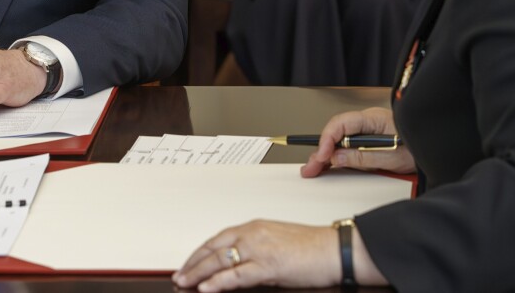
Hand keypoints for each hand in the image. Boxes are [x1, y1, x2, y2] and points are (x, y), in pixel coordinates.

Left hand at [174, 221, 340, 290]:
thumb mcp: (277, 243)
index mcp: (254, 227)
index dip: (200, 253)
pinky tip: (206, 287)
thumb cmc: (313, 248)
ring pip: (220, 260)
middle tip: (179, 275)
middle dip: (193, 263)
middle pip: (213, 248)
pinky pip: (236, 274)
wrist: (335, 250)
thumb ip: (256, 251)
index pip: (219, 239)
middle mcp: (252, 234)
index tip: (189, 263)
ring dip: (198, 272)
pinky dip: (218, 282)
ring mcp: (259, 249)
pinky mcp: (268, 265)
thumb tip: (239, 266)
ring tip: (185, 282)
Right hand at [301, 107, 414, 177]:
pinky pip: (348, 145)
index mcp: (372, 118)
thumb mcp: (391, 157)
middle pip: (335, 133)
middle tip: (310, 168)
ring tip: (314, 169)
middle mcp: (367, 121)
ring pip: (339, 140)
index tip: (321, 157)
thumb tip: (336, 158)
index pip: (340, 124)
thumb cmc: (420, 147)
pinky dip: (338, 155)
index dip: (326, 141)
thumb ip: (361, 157)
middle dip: (320, 150)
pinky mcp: (370, 140)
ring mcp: (368, 130)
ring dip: (326, 155)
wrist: (436, 147)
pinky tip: (329, 165)